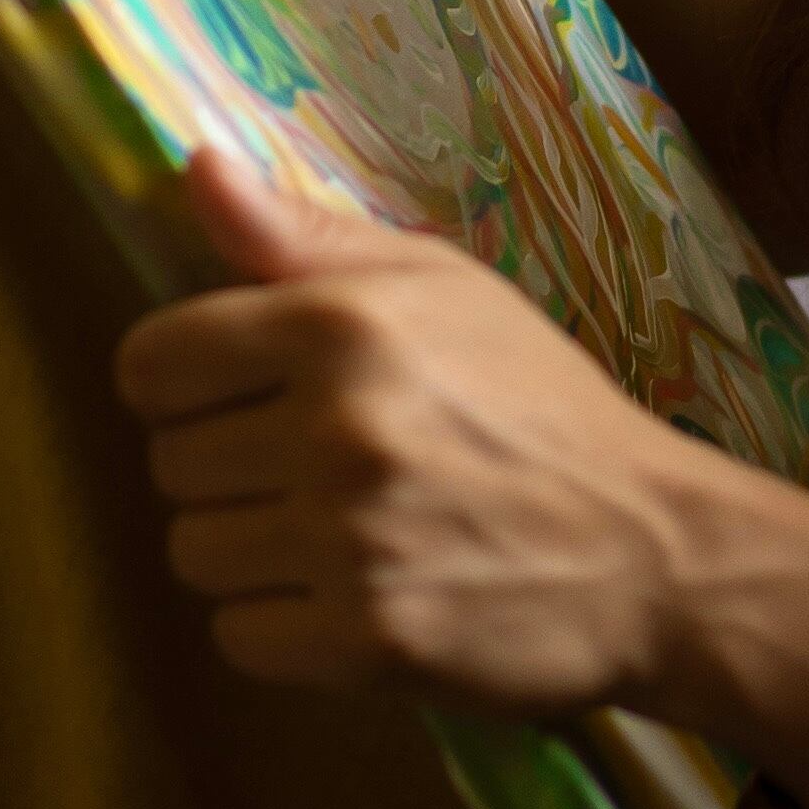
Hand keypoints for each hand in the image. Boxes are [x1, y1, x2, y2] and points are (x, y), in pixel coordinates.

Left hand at [114, 145, 720, 714]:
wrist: (657, 553)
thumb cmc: (541, 406)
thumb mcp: (441, 288)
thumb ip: (301, 236)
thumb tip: (191, 165)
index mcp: (341, 326)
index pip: (151, 364)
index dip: (186, 384)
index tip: (240, 398)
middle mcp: (335, 429)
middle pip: (171, 465)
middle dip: (232, 470)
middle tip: (322, 471)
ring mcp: (349, 542)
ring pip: (196, 555)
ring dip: (254, 554)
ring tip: (342, 536)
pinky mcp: (365, 643)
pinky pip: (238, 639)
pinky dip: (286, 630)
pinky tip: (357, 597)